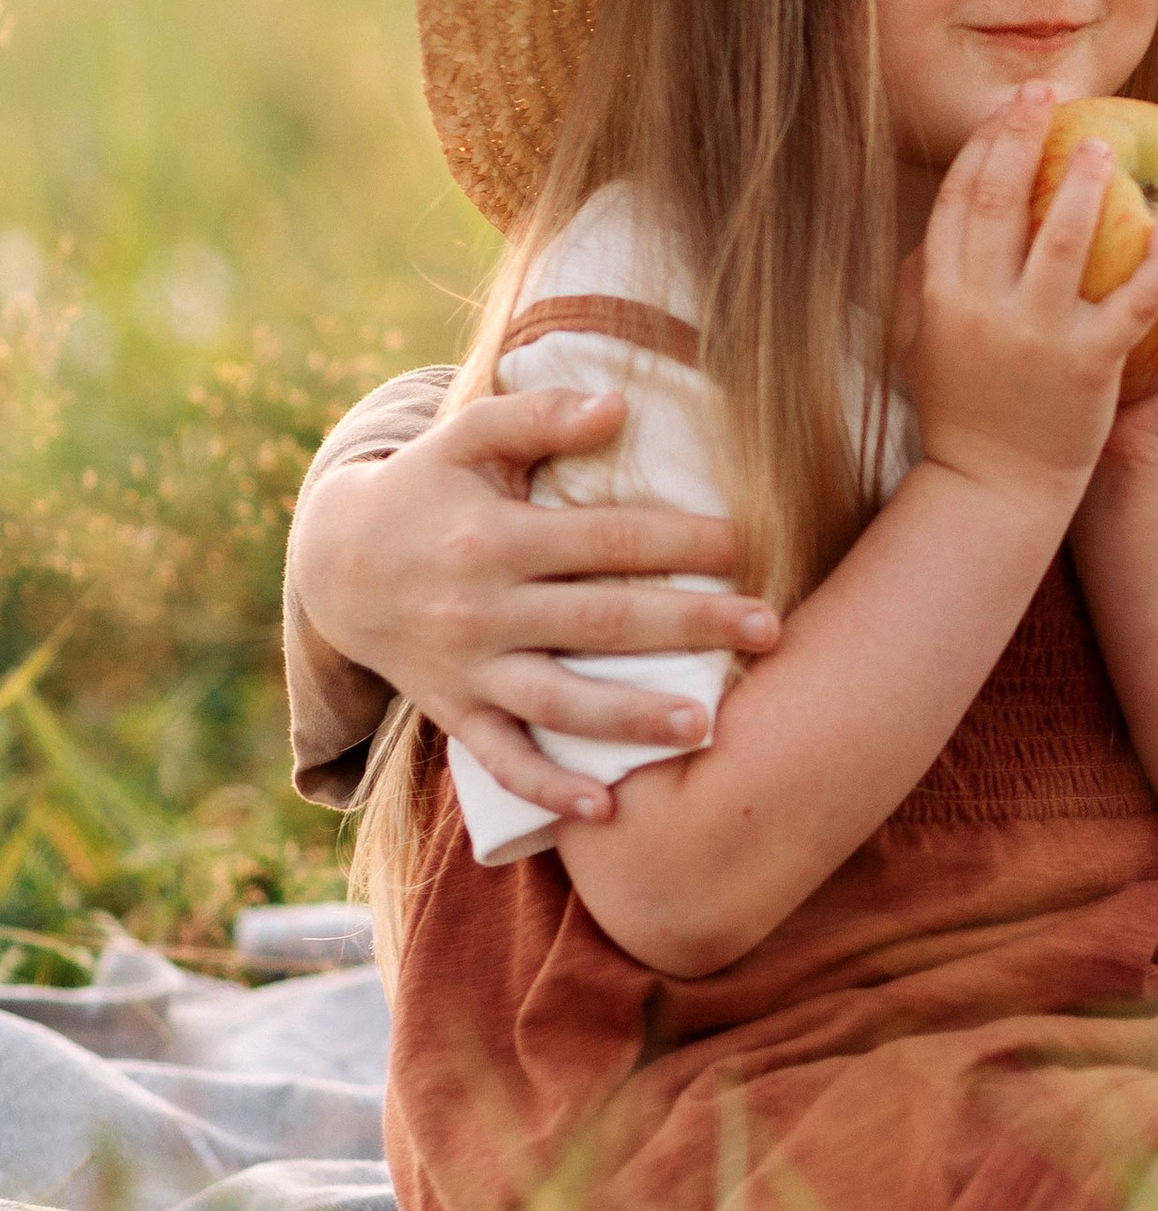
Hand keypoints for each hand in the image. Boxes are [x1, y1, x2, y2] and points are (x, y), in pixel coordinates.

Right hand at [291, 389, 777, 816]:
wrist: (334, 564)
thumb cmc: (426, 489)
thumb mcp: (467, 437)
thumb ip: (540, 415)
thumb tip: (621, 403)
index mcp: (497, 538)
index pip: (606, 540)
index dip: (680, 542)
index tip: (748, 545)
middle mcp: (484, 609)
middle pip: (602, 622)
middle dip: (689, 626)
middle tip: (770, 631)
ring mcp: (469, 669)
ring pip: (559, 701)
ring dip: (630, 718)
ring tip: (703, 727)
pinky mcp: (455, 712)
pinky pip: (502, 760)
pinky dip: (548, 786)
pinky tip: (605, 807)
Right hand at [903, 86, 1157, 516]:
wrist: (991, 489)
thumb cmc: (960, 413)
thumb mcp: (921, 344)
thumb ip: (921, 286)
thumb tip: (928, 232)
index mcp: (940, 293)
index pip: (959, 198)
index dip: (984, 145)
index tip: (1009, 107)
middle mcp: (983, 306)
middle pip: (1003, 201)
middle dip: (1026, 137)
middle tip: (1053, 94)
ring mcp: (1035, 335)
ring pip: (1066, 238)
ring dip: (1086, 182)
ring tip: (1108, 144)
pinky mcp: (1086, 366)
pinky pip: (1131, 301)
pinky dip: (1155, 262)